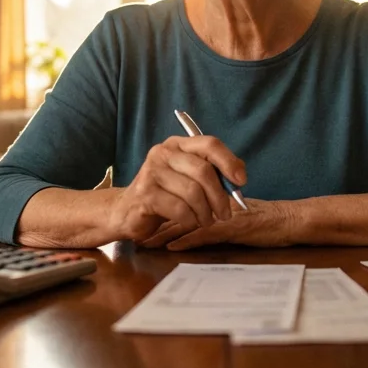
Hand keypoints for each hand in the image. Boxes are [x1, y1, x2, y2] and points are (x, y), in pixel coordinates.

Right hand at [110, 135, 247, 242]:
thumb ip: (211, 173)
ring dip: (205, 212)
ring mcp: (151, 172)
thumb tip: (239, 178)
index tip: (241, 181)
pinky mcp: (145, 194)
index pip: (209, 144)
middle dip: (220, 196)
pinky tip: (189, 223)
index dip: (229, 162)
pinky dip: (191, 220)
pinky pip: (180, 209)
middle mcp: (163, 153)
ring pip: (193, 192)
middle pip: (204, 171)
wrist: (126, 212)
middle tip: (225, 214)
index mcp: (177, 144)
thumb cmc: (164, 196)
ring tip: (206, 221)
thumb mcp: (188, 179)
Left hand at [142, 199, 297, 250]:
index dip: (164, 210)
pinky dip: (185, 240)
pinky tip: (170, 246)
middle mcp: (215, 204)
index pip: (184, 200)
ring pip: (186, 222)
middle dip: (156, 223)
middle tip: (137, 232)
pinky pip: (203, 234)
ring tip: (145, 242)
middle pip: (179, 211)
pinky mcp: (230, 229)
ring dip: (164, 233)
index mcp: (215, 198)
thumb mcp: (239, 211)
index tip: (146, 218)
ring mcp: (221, 216)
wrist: (289, 220)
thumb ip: (219, 211)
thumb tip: (200, 216)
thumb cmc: (268, 217)